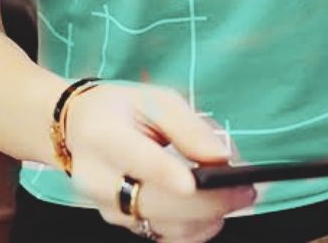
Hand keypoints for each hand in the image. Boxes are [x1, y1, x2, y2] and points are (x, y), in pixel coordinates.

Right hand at [65, 82, 255, 241]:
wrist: (78, 128)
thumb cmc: (123, 108)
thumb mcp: (155, 99)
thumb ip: (188, 126)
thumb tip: (222, 157)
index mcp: (104, 137)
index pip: (138, 160)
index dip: (167, 174)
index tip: (198, 182)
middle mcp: (99, 180)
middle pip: (158, 203)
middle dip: (210, 200)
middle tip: (248, 188)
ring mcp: (109, 210)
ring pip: (165, 227)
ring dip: (209, 216)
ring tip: (237, 193)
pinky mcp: (123, 225)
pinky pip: (164, 236)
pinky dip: (196, 227)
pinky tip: (215, 208)